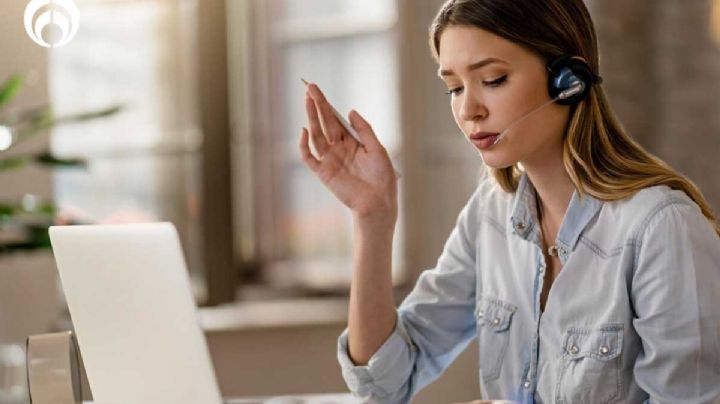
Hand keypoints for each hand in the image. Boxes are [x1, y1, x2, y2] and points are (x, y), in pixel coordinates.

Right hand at [299, 83, 397, 223]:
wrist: (378, 202)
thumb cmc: (382, 178)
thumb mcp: (377, 149)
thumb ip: (364, 130)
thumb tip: (350, 111)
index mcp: (351, 142)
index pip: (335, 119)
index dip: (326, 105)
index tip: (317, 90)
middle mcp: (338, 149)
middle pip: (324, 123)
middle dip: (317, 105)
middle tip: (309, 87)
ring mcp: (329, 160)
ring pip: (316, 135)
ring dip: (311, 118)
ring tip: (307, 100)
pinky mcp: (323, 173)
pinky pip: (309, 158)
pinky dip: (304, 145)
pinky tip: (304, 131)